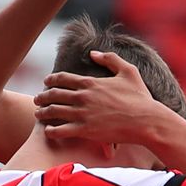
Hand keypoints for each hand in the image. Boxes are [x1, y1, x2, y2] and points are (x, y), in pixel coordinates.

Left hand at [34, 50, 163, 143]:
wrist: (147, 121)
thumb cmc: (140, 97)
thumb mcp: (129, 71)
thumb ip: (110, 59)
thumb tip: (93, 53)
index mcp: (91, 82)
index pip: (62, 78)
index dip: (51, 80)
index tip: (46, 82)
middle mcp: (83, 97)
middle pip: (54, 95)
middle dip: (43, 96)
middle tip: (37, 99)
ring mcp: (83, 114)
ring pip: (54, 112)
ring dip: (43, 112)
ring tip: (38, 114)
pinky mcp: (85, 131)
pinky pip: (61, 131)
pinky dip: (51, 131)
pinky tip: (48, 131)